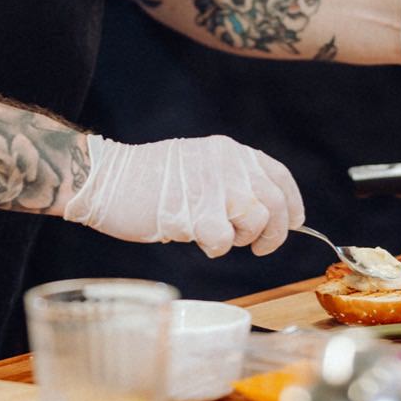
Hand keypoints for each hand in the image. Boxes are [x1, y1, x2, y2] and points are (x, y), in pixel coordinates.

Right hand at [65, 133, 305, 256]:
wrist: (108, 179)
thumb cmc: (149, 181)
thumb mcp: (199, 166)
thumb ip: (230, 181)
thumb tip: (263, 214)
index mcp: (231, 151)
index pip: (278, 176)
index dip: (292, 203)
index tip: (293, 223)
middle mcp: (229, 163)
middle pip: (275, 204)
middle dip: (274, 233)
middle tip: (257, 247)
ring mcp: (214, 186)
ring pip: (257, 221)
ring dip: (242, 239)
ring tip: (218, 237)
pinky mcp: (196, 211)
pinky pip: (225, 240)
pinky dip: (215, 248)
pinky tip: (197, 240)